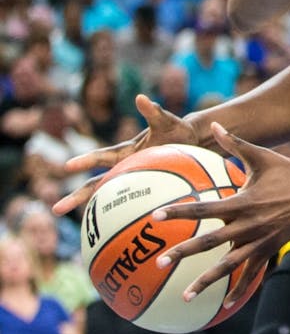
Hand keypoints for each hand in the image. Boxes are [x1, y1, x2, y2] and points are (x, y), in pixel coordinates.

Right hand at [52, 95, 198, 215]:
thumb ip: (153, 112)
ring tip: (81, 228)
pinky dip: (122, 218)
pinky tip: (115, 234)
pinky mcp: (144, 189)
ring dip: (93, 210)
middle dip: (76, 195)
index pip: (103, 157)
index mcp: (127, 151)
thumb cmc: (177, 129)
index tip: (67, 166)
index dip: (86, 161)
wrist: (191, 142)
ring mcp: (133, 179)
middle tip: (55, 208)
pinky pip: (131, 205)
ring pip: (108, 197)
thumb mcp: (166, 121)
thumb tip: (141, 98)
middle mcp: (125, 167)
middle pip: (96, 183)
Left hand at [154, 124, 289, 304]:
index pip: (205, 208)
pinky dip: (238, 288)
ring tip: (184, 295)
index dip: (180, 211)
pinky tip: (224, 304)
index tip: (156, 216)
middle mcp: (250, 224)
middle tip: (159, 262)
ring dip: (206, 281)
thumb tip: (214, 124)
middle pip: (211, 241)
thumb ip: (235, 143)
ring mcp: (261, 240)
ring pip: (229, 264)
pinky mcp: (271, 249)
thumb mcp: (262, 156)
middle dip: (184, 252)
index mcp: (244, 201)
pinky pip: (252, 273)